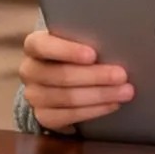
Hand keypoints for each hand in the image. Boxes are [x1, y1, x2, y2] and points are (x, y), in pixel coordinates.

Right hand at [19, 28, 133, 133]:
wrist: (61, 74)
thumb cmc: (75, 49)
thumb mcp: (76, 37)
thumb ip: (86, 36)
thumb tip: (115, 40)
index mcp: (34, 44)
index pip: (44, 46)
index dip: (68, 51)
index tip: (93, 55)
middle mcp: (29, 70)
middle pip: (61, 75)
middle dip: (95, 76)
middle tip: (122, 75)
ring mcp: (34, 95)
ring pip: (67, 98)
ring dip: (100, 95)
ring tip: (125, 91)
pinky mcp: (42, 116)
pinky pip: (68, 117)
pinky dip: (93, 111)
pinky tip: (112, 104)